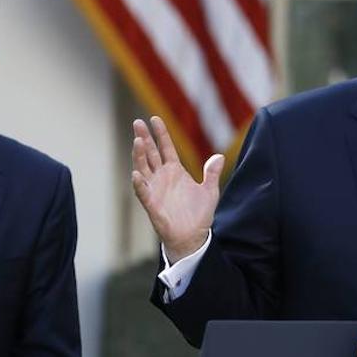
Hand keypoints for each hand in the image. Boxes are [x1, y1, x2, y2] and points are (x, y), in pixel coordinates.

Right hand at [131, 116, 224, 262]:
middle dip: (144, 138)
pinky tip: (137, 174)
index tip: (154, 118)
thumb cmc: (199, 215)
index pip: (166, 148)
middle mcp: (162, 177)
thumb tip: (220, 157)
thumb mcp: (210, 191)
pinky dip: (139, 184)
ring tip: (138, 141)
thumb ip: (212, 174)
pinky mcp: (152, 205)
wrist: (193, 237)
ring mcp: (155, 190)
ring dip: (139, 155)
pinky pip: (143, 192)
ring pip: (143, 168)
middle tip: (137, 123)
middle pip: (150, 153)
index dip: (161, 134)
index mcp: (175, 171)